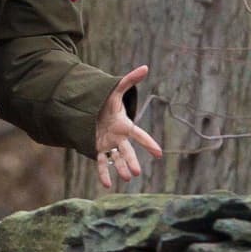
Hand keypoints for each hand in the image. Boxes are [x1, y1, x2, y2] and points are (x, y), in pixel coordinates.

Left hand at [95, 64, 162, 189]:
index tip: (159, 153)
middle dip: (132, 161)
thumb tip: (145, 67)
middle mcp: (119, 138)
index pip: (139, 135)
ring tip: (126, 177)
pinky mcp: (97, 149)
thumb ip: (129, 80)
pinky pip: (101, 163)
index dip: (148, 143)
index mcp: (125, 125)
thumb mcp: (115, 90)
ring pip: (116, 159)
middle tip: (136, 172)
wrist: (91, 110)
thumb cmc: (106, 102)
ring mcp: (109, 145)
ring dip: (120, 168)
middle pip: (127, 151)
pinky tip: (107, 184)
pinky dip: (104, 173)